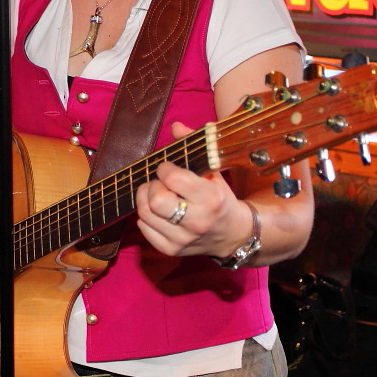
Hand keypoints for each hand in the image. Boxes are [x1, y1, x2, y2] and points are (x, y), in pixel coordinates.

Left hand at [134, 122, 254, 258]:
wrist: (232, 235)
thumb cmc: (220, 198)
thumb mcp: (213, 171)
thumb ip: (193, 146)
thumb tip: (175, 126)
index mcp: (210, 199)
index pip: (172, 178)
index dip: (165, 168)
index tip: (168, 168)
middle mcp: (197, 222)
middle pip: (156, 200)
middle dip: (153, 185)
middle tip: (161, 183)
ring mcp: (182, 239)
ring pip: (144, 213)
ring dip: (146, 199)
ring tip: (159, 195)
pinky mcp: (170, 250)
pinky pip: (143, 228)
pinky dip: (146, 216)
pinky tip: (160, 212)